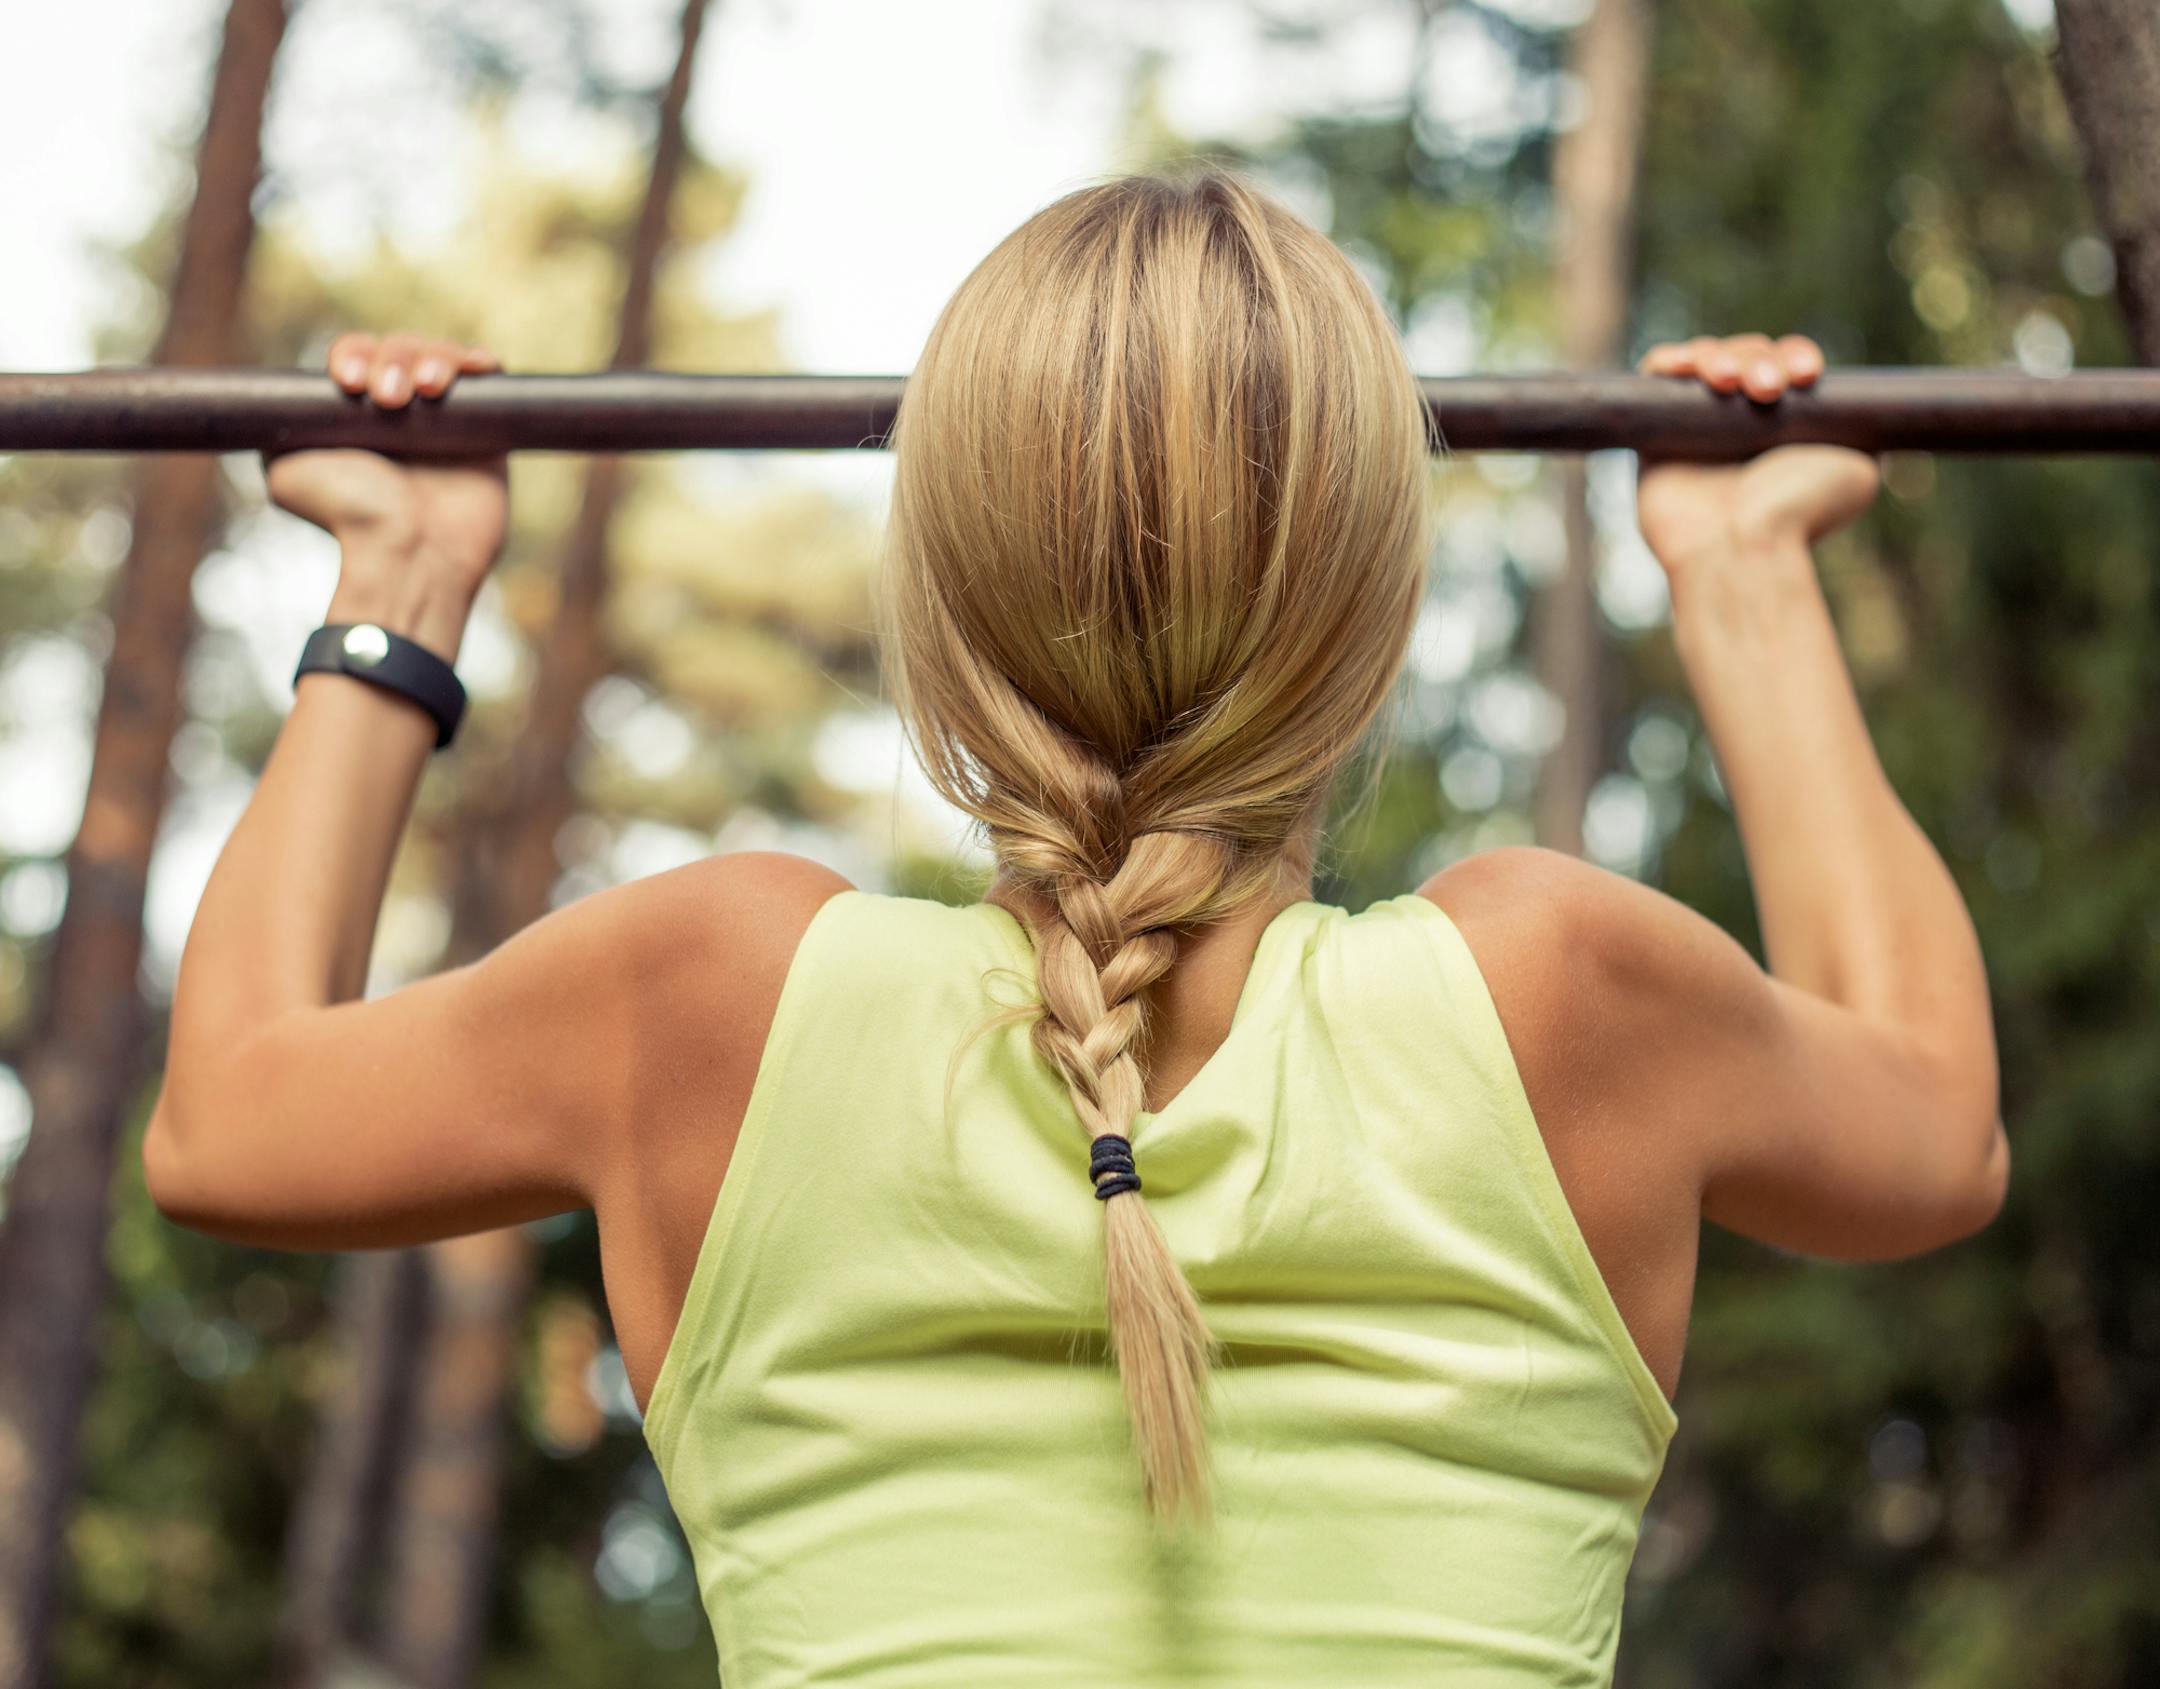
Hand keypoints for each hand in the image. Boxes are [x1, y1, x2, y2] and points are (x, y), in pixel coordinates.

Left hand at [264, 331, 509, 600]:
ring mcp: (446, 420)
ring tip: (428, 389)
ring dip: (434, 358)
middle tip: (389, 399)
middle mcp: (400, 413)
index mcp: (356, 414)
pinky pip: (488, 377)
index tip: (349, 382)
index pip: (358, 355)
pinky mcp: (489, 431)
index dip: (354, 355)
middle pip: (400, 348)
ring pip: (442, 356)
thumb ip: (276, 432)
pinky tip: (473, 367)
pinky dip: (481, 362)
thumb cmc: (349, 516)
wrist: (408, 550)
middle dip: (393, 360)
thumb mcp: (284, 471)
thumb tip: (276, 409)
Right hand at [1634, 334, 1880, 585]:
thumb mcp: (1860, 469)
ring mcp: (1696, 427)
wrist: (1742, 546)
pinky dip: (1669, 360)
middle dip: (1758, 358)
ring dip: (1719, 356)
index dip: (1794, 356)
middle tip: (1767, 390)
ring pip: (1705, 360)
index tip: (1806, 375)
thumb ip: (1868, 433)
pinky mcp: (1653, 435)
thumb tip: (1874, 412)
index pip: (1786, 364)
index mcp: (1786, 424)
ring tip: (1727, 382)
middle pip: (1746, 354)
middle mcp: (1741, 423)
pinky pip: (1656, 377)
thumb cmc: (1800, 512)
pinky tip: (1684, 366)